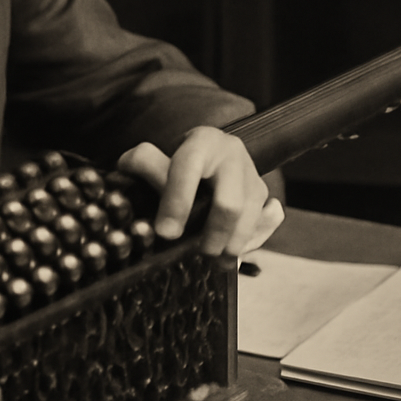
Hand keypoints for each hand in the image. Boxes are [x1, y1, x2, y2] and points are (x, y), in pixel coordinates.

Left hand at [117, 129, 283, 257]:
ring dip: (231, 245)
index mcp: (201, 141)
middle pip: (229, 203)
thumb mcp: (149, 157)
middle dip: (213, 234)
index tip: (166, 233)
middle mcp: (231, 153)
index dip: (176, 204)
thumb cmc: (169, 161)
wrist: (202, 157)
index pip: (189, 170)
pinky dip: (247, 243)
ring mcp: (251, 174)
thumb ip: (142, 167)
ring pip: (249, 217)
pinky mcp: (263, 193)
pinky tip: (229, 255)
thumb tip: (136, 186)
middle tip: (198, 252)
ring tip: (213, 259)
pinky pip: (264, 223)